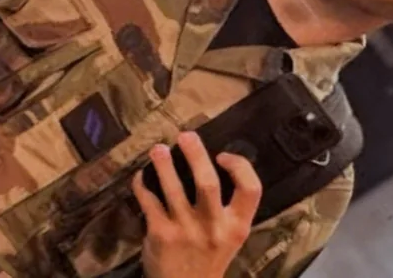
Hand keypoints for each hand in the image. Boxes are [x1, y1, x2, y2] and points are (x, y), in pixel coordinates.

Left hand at [132, 132, 261, 277]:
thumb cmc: (209, 258)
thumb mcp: (230, 237)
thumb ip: (228, 208)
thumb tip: (211, 163)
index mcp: (237, 226)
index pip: (251, 189)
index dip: (239, 166)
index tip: (222, 155)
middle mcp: (214, 227)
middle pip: (208, 183)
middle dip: (195, 154)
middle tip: (185, 136)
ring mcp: (186, 231)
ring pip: (173, 188)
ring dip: (163, 164)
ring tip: (157, 149)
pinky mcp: (161, 234)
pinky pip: (149, 201)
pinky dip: (142, 185)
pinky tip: (141, 177)